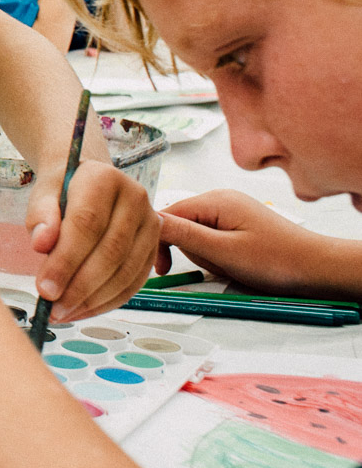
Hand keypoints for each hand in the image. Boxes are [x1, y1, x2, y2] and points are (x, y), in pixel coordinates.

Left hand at [27, 159, 159, 321]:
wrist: (89, 181)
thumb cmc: (62, 189)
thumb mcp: (43, 193)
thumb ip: (40, 215)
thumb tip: (41, 244)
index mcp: (104, 179)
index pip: (86, 224)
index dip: (65, 260)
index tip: (44, 288)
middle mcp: (135, 199)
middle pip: (110, 251)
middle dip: (79, 286)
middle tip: (53, 308)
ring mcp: (150, 223)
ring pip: (126, 271)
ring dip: (94, 299)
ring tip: (63, 313)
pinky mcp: (155, 247)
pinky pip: (134, 282)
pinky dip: (108, 301)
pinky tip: (82, 310)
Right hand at [158, 189, 348, 297]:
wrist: (318, 269)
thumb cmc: (278, 261)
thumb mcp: (224, 252)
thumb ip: (184, 235)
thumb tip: (149, 221)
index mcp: (215, 200)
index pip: (167, 214)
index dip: (159, 241)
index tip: (162, 268)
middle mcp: (220, 199)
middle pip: (180, 225)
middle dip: (192, 251)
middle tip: (216, 266)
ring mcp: (230, 211)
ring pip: (196, 235)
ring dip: (207, 256)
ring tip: (231, 266)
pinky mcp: (237, 224)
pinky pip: (212, 239)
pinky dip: (217, 255)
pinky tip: (234, 264)